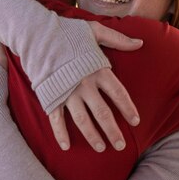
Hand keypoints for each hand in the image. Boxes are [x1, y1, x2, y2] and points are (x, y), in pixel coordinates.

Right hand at [49, 21, 141, 152]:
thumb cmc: (68, 32)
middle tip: (121, 146)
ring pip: (83, 120)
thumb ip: (118, 40)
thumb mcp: (95, 31)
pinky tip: (66, 146)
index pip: (118, 94)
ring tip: (101, 148)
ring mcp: (67, 92)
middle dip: (113, 131)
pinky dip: (60, 133)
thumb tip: (140, 43)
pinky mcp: (51, 96)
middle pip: (103, 113)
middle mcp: (85, 84)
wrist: (37, 34)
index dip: (128, 108)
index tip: (135, 121)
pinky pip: (56, 119)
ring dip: (92, 136)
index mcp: (98, 70)